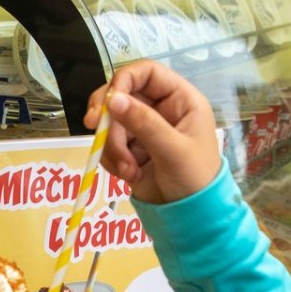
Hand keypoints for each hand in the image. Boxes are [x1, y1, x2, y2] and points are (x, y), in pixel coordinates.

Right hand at [84, 63, 219, 203]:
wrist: (191, 219)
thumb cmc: (195, 180)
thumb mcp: (173, 150)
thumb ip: (144, 124)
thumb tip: (113, 100)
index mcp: (180, 100)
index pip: (146, 72)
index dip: (124, 79)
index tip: (109, 100)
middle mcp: (160, 109)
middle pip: (121, 94)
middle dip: (108, 116)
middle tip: (94, 128)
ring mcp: (143, 129)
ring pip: (111, 122)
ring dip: (111, 146)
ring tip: (127, 170)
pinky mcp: (130, 149)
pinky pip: (108, 144)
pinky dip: (111, 159)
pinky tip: (127, 174)